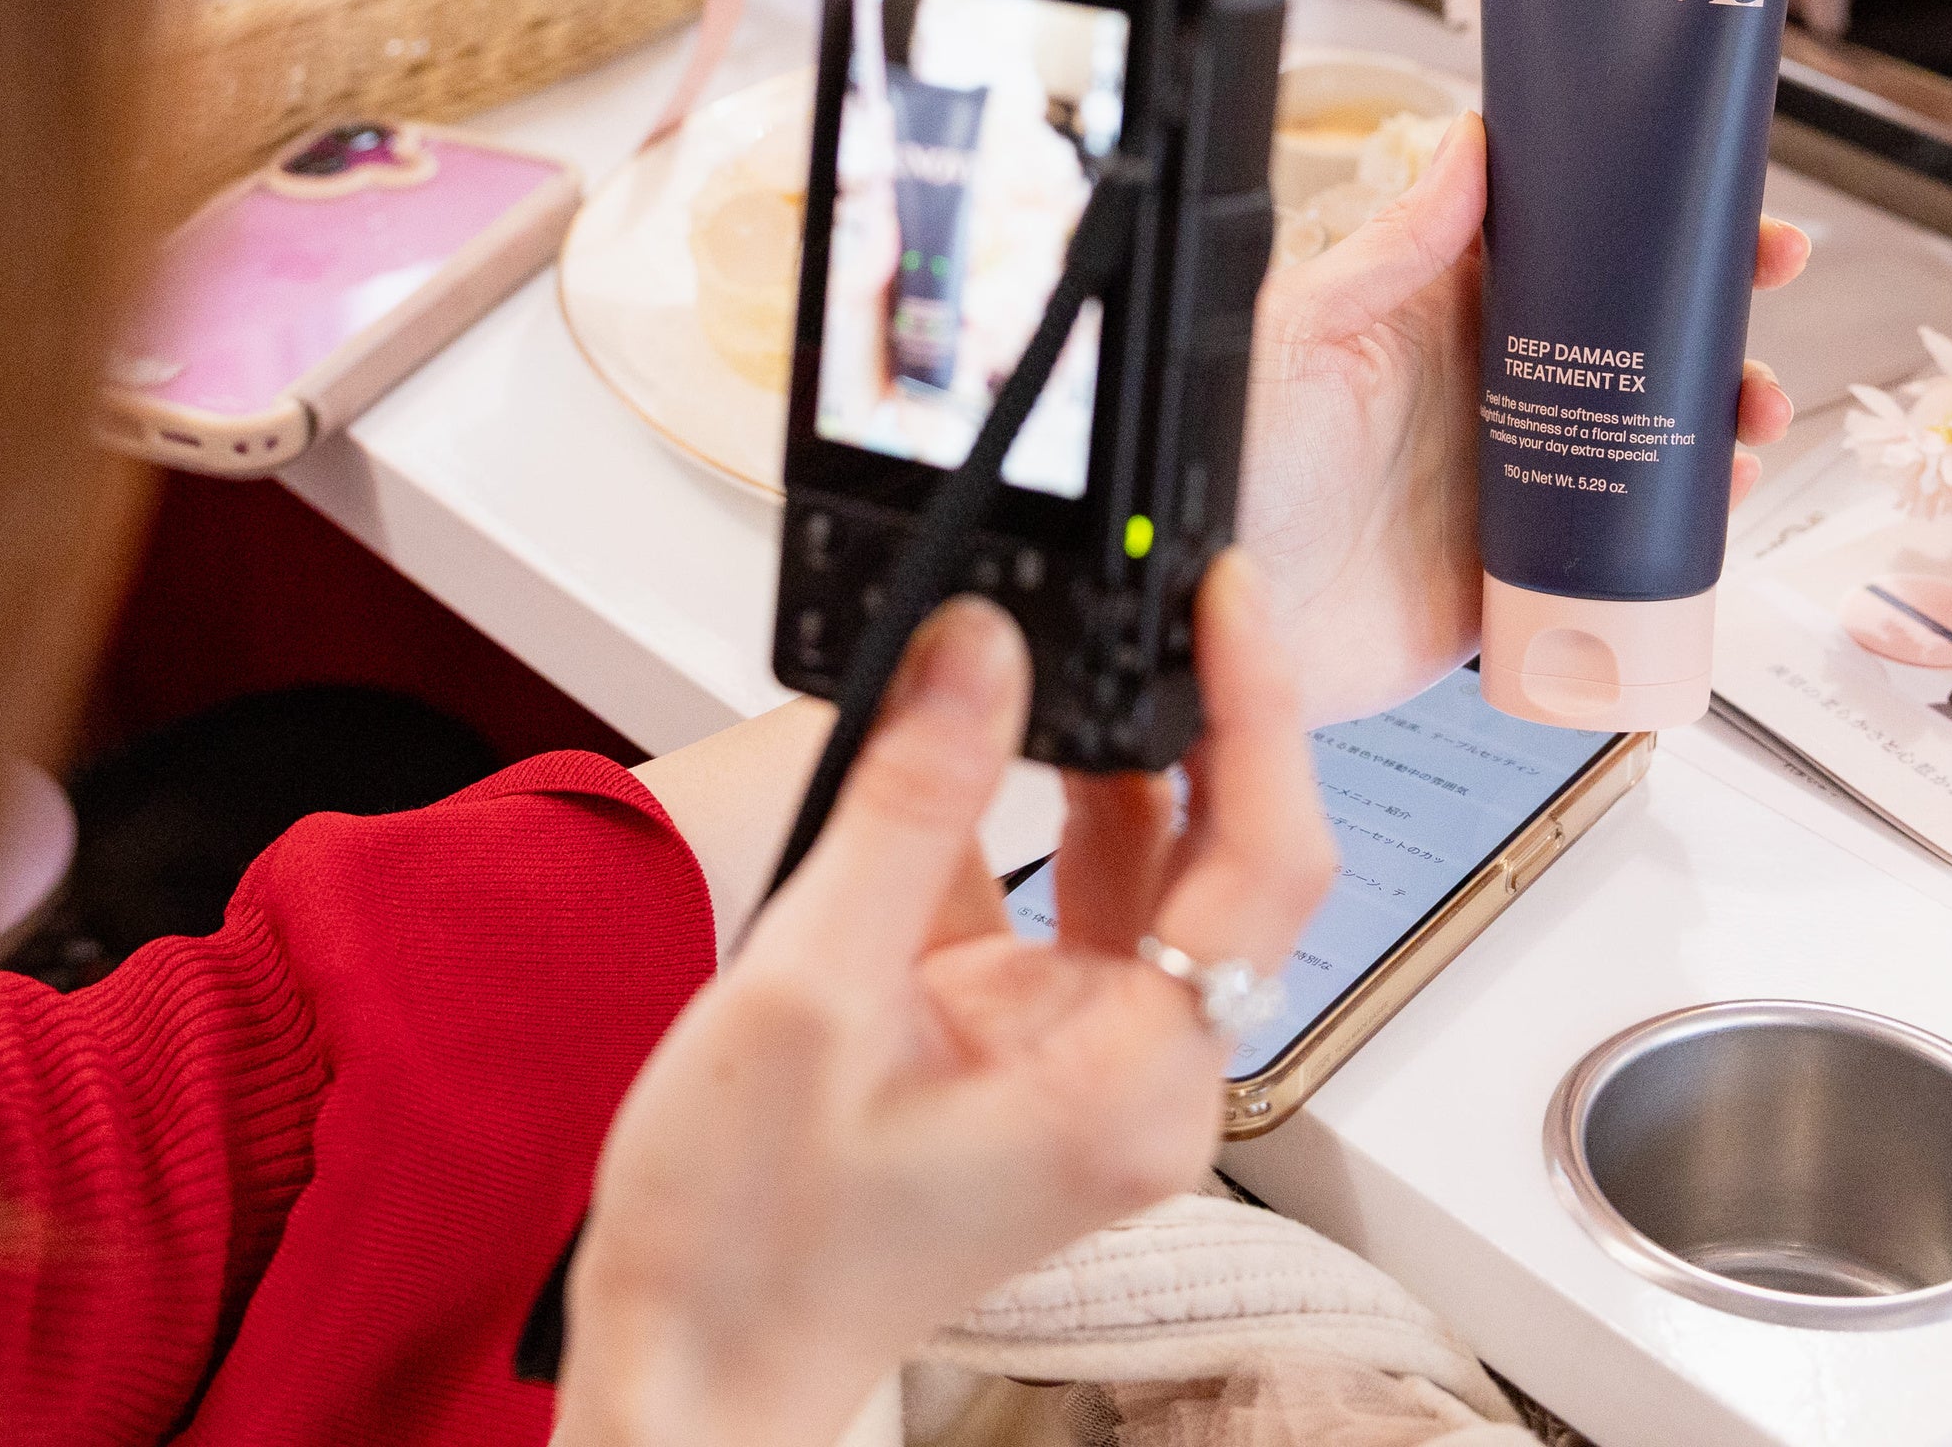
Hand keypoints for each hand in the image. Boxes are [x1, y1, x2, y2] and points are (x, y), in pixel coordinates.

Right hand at [557, 567, 1333, 1446]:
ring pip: (1136, 861)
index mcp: (1129, 1085)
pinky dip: (1014, 809)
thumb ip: (908, 800)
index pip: (1263, 860)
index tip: (1226, 597)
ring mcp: (1080, 1054)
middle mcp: (1135, 1073)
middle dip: (1188, 714)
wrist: (688, 1361)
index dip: (1258, 710)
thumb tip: (980, 645)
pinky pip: (1051, 893)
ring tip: (1048, 640)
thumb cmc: (748, 1243)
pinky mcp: (1019, 1039)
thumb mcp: (812, 989)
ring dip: (1096, 752)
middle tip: (1149, 590)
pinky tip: (958, 736)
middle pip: (1218, 853)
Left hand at [1238, 115, 1807, 726]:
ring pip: (1648, 439)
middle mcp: (1489, 396)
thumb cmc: (1233, 466)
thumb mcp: (1302, 332)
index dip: (1652, 226)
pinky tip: (1721, 500)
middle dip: (1716, 315)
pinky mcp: (1523, 576)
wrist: (1209, 614)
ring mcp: (1514, 485)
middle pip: (1631, 341)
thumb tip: (1470, 147)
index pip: (1569, 252)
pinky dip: (1688, 527)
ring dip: (1719, 416)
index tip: (1724, 206)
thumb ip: (1391, 248)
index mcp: (1440, 318)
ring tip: (1753, 407)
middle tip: (1766, 289)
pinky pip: (1627, 550)